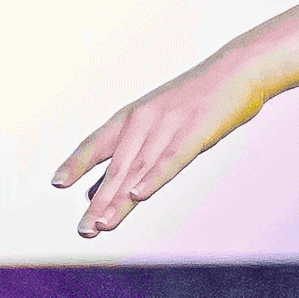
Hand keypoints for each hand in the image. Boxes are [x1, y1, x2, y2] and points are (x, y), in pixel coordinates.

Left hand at [53, 51, 268, 238]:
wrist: (240, 68)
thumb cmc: (200, 97)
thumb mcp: (161, 119)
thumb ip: (134, 151)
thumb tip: (103, 185)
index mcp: (134, 115)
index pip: (98, 142)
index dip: (77, 162)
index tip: (58, 183)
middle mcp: (146, 119)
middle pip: (117, 167)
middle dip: (98, 201)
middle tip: (83, 229)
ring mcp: (170, 125)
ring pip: (140, 169)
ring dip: (119, 199)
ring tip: (102, 224)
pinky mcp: (196, 132)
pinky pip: (172, 159)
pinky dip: (154, 178)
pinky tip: (139, 195)